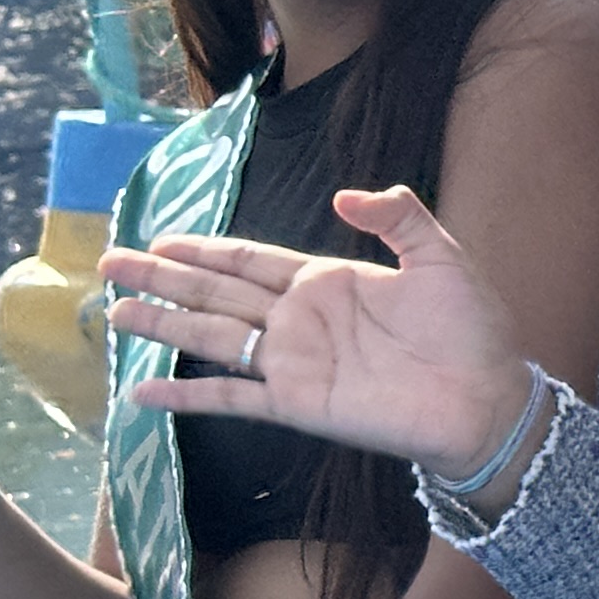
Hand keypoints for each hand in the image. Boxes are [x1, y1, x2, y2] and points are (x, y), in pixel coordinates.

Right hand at [101, 191, 532, 479]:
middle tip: (109, 263)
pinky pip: (230, 397)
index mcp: (327, 282)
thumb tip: (345, 194)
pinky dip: (187, 395)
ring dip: (163, 325)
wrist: (488, 397)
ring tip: (114, 311)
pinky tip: (143, 393)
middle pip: (216, 293)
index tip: (159, 238)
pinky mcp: (295, 404)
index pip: (250, 260)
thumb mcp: (440, 257)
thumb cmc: (472, 329)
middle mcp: (299, 320)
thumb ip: (397, 217)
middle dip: (163, 279)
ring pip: (212, 337)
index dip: (205, 250)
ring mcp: (293, 363)